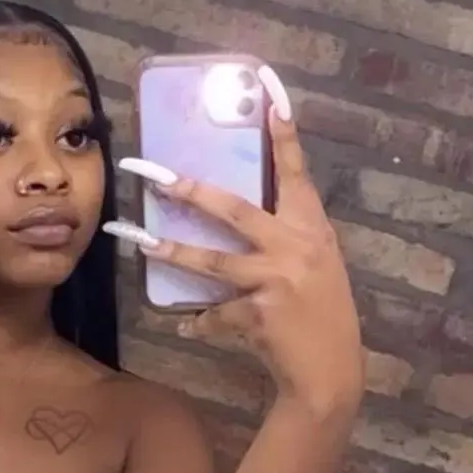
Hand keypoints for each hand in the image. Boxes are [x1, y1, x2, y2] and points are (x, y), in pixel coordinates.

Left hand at [116, 78, 364, 416]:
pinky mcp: (258, 314)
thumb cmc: (321, 316)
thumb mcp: (316, 267)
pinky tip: (187, 326)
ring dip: (173, 253)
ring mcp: (275, 280)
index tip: (270, 100)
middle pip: (235, 210)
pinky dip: (199, 322)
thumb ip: (285, 241)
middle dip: (191, 191)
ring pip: (212, 262)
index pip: (296, 175)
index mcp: (312, 229)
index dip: (283, 138)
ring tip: (142, 244)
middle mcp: (295, 247)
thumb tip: (240, 223)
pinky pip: (214, 315)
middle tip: (156, 176)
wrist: (329, 372)